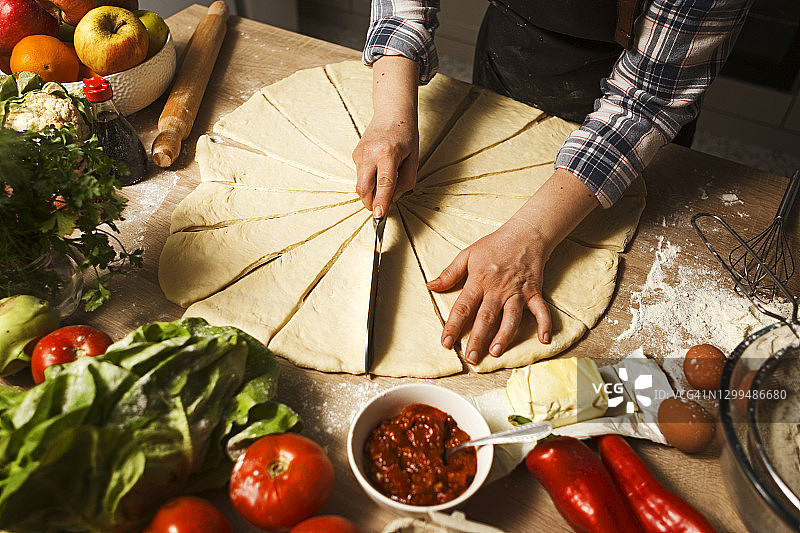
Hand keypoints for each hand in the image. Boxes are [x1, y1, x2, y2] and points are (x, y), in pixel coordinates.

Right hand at [352, 55, 419, 217]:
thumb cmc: (406, 135)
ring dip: (370, 191)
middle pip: (363, 188)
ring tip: (384, 183)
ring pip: (360, 183)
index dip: (381, 202)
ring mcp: (360, 153)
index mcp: (388, 154)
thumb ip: (405, 182)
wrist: (392, 113)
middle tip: (379, 209)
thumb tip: (393, 199)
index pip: (384, 184)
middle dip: (370, 203)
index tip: (379, 216)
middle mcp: (371, 153)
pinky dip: (369, 179)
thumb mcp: (413, 160)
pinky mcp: (355, 154)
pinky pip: (360, 174)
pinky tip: (379, 169)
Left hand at [426, 217, 552, 365]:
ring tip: (495, 352)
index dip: (453, 326)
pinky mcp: (534, 292)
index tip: (446, 343)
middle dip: (478, 339)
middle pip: (486, 317)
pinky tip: (544, 340)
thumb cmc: (494, 245)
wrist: (525, 234)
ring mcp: (517, 292)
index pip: (463, 307)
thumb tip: (430, 286)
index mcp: (479, 281)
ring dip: (504, 336)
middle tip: (471, 358)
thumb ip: (449, 273)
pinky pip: (541, 311)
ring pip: (511, 318)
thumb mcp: (467, 254)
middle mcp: (498, 289)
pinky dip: (545, 325)